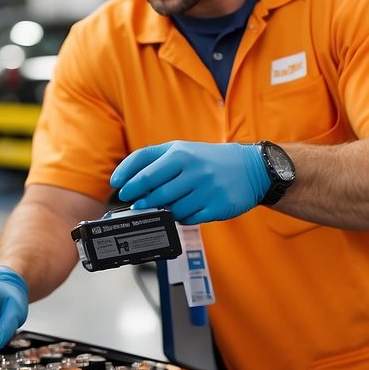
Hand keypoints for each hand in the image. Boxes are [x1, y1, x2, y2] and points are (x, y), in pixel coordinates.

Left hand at [110, 141, 268, 223]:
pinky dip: (182, 218)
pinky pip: (189, 219)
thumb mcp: (182, 150)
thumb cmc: (208, 159)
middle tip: (136, 205)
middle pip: (155, 192)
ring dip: (163, 211)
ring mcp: (206, 189)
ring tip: (164, 206)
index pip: (144, 168)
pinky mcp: (217, 207)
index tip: (118, 187)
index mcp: (180, 153)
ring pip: (171, 209)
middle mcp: (193, 170)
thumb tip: (127, 182)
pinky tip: (185, 210)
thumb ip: (154, 161)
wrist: (251, 168)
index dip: (127, 179)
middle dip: (141, 201)